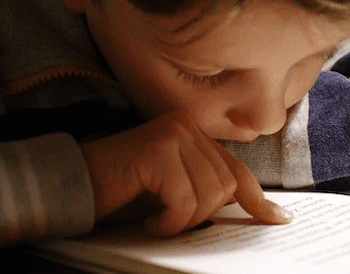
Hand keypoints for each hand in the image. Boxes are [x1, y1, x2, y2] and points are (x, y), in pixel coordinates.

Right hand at [80, 111, 291, 235]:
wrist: (71, 185)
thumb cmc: (119, 192)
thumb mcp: (171, 190)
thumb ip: (205, 188)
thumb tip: (254, 209)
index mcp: (192, 133)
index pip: (235, 170)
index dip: (258, 199)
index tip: (279, 220)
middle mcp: (186, 125)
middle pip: (224, 187)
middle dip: (201, 216)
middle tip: (168, 221)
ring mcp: (173, 134)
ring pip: (208, 196)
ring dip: (182, 221)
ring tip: (155, 220)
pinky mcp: (158, 150)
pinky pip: (183, 201)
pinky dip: (167, 222)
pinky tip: (147, 220)